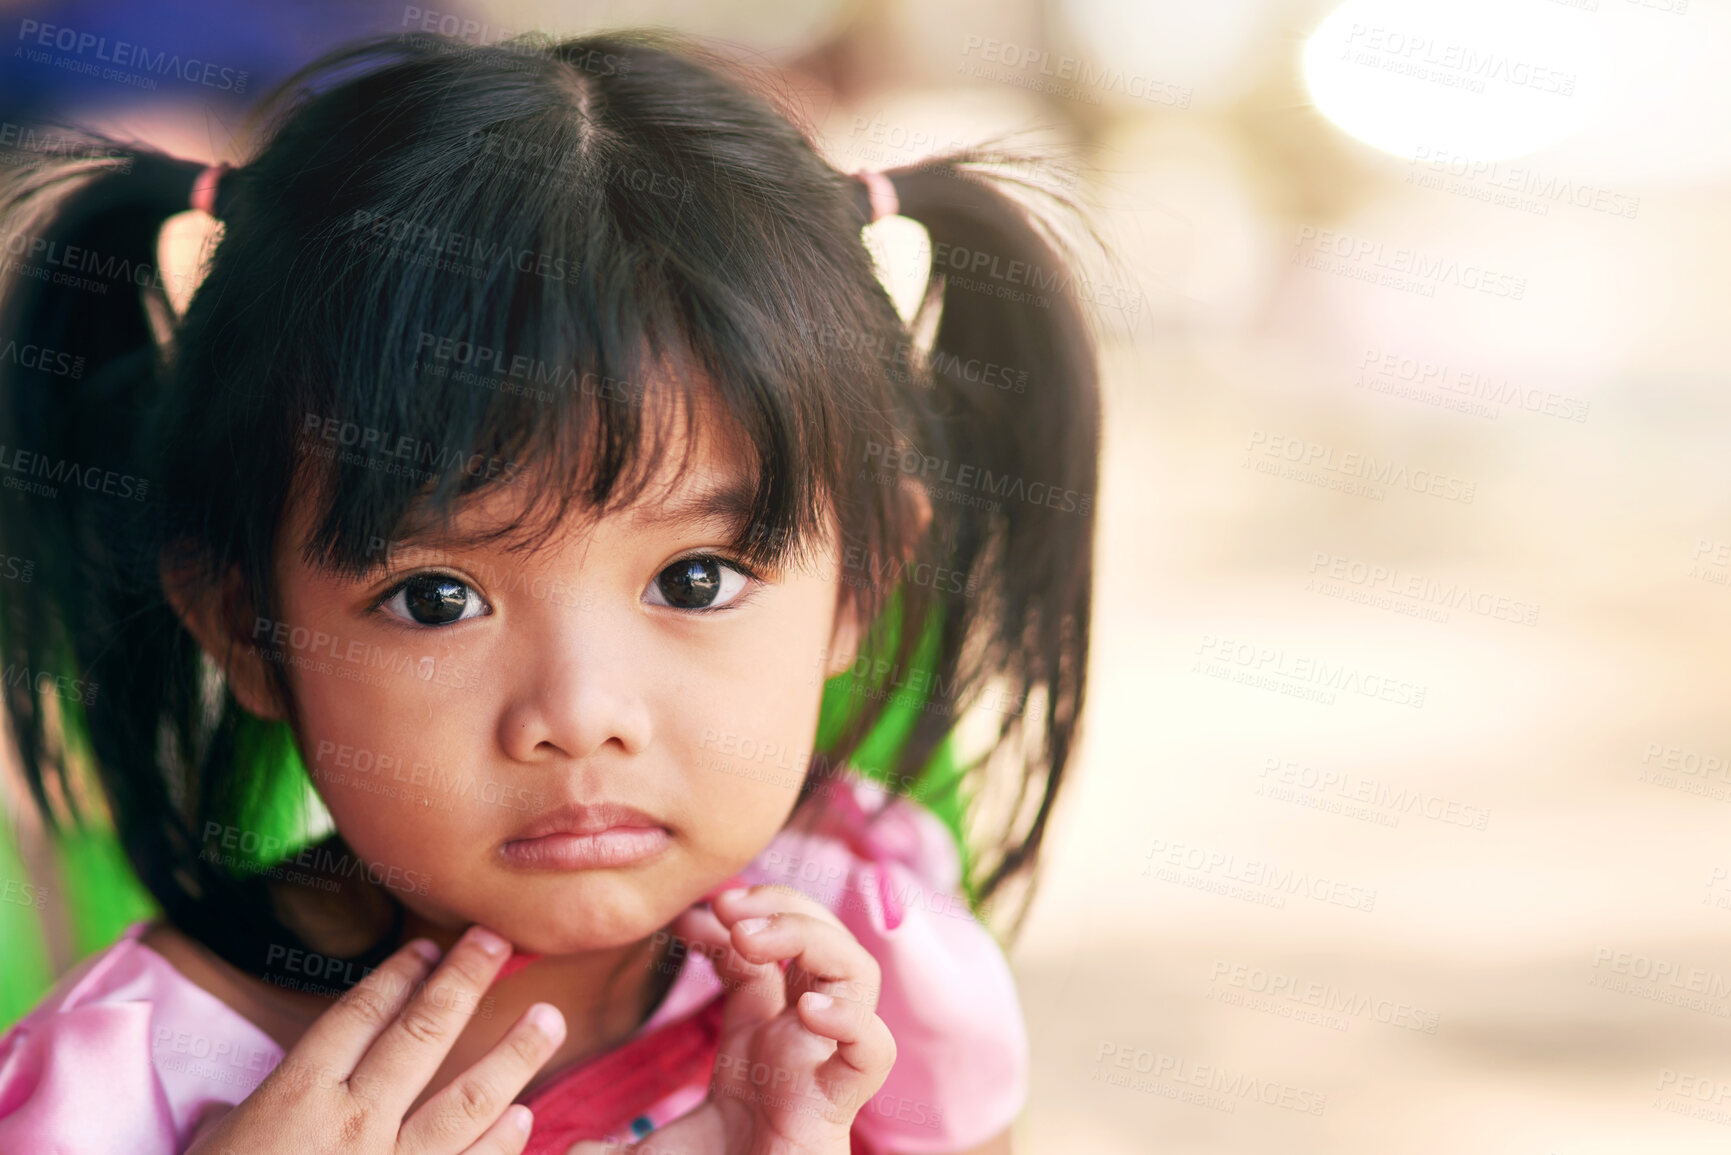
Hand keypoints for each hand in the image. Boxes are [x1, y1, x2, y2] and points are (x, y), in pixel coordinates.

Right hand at [183, 925, 567, 1154]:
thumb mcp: (212, 1149)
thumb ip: (241, 1118)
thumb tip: (238, 1107)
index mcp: (296, 1096)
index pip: (360, 1014)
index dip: (399, 974)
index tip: (431, 947)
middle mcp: (351, 1125)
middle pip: (421, 1035)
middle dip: (465, 982)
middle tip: (499, 942)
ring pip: (465, 1101)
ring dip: (512, 1057)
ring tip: (548, 1019)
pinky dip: (498, 1144)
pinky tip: (521, 1116)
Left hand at [569, 884, 895, 1154]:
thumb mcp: (653, 1152)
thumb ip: (614, 1144)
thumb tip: (569, 1148)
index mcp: (759, 1038)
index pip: (760, 952)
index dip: (727, 921)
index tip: (681, 920)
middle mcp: (798, 1041)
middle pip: (820, 940)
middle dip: (781, 905)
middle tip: (726, 906)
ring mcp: (823, 1066)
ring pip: (856, 973)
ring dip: (810, 936)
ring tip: (751, 936)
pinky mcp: (838, 1104)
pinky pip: (873, 1049)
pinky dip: (851, 1019)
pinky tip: (807, 1010)